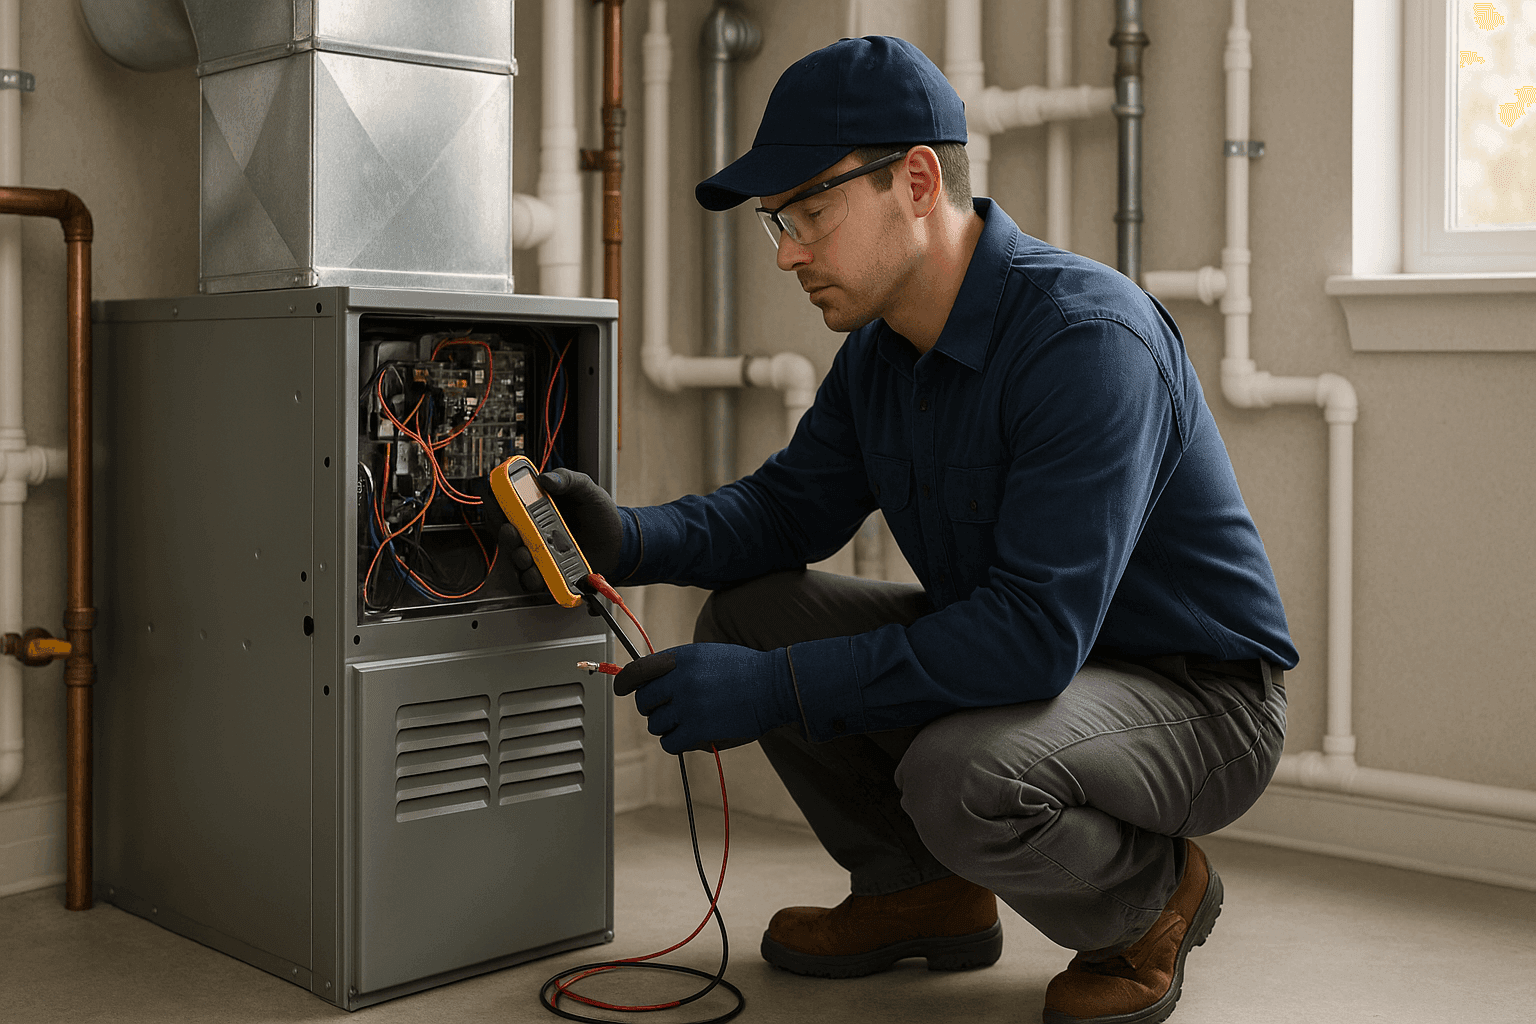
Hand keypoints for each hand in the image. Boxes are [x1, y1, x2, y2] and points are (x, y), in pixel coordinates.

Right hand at [472, 468, 625, 594]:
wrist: (618, 540)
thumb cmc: (599, 513)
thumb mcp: (586, 488)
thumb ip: (567, 479)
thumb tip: (545, 478)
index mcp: (535, 506)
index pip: (506, 503)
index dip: (496, 501)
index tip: (496, 501)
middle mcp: (532, 529)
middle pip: (504, 531)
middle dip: (502, 532)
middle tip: (510, 530)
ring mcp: (539, 551)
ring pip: (514, 557)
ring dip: (515, 556)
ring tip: (525, 554)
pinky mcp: (548, 571)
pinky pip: (532, 579)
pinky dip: (531, 577)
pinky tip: (538, 572)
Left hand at [613, 644, 800, 754]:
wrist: (775, 687)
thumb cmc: (744, 670)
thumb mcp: (706, 654)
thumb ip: (677, 665)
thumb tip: (646, 680)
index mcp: (681, 657)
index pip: (637, 671)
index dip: (623, 682)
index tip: (621, 689)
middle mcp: (681, 680)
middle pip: (643, 701)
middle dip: (650, 708)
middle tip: (664, 710)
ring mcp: (689, 706)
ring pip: (656, 724)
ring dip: (667, 726)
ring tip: (688, 722)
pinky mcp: (699, 730)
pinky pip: (670, 743)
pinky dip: (676, 743)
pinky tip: (690, 736)